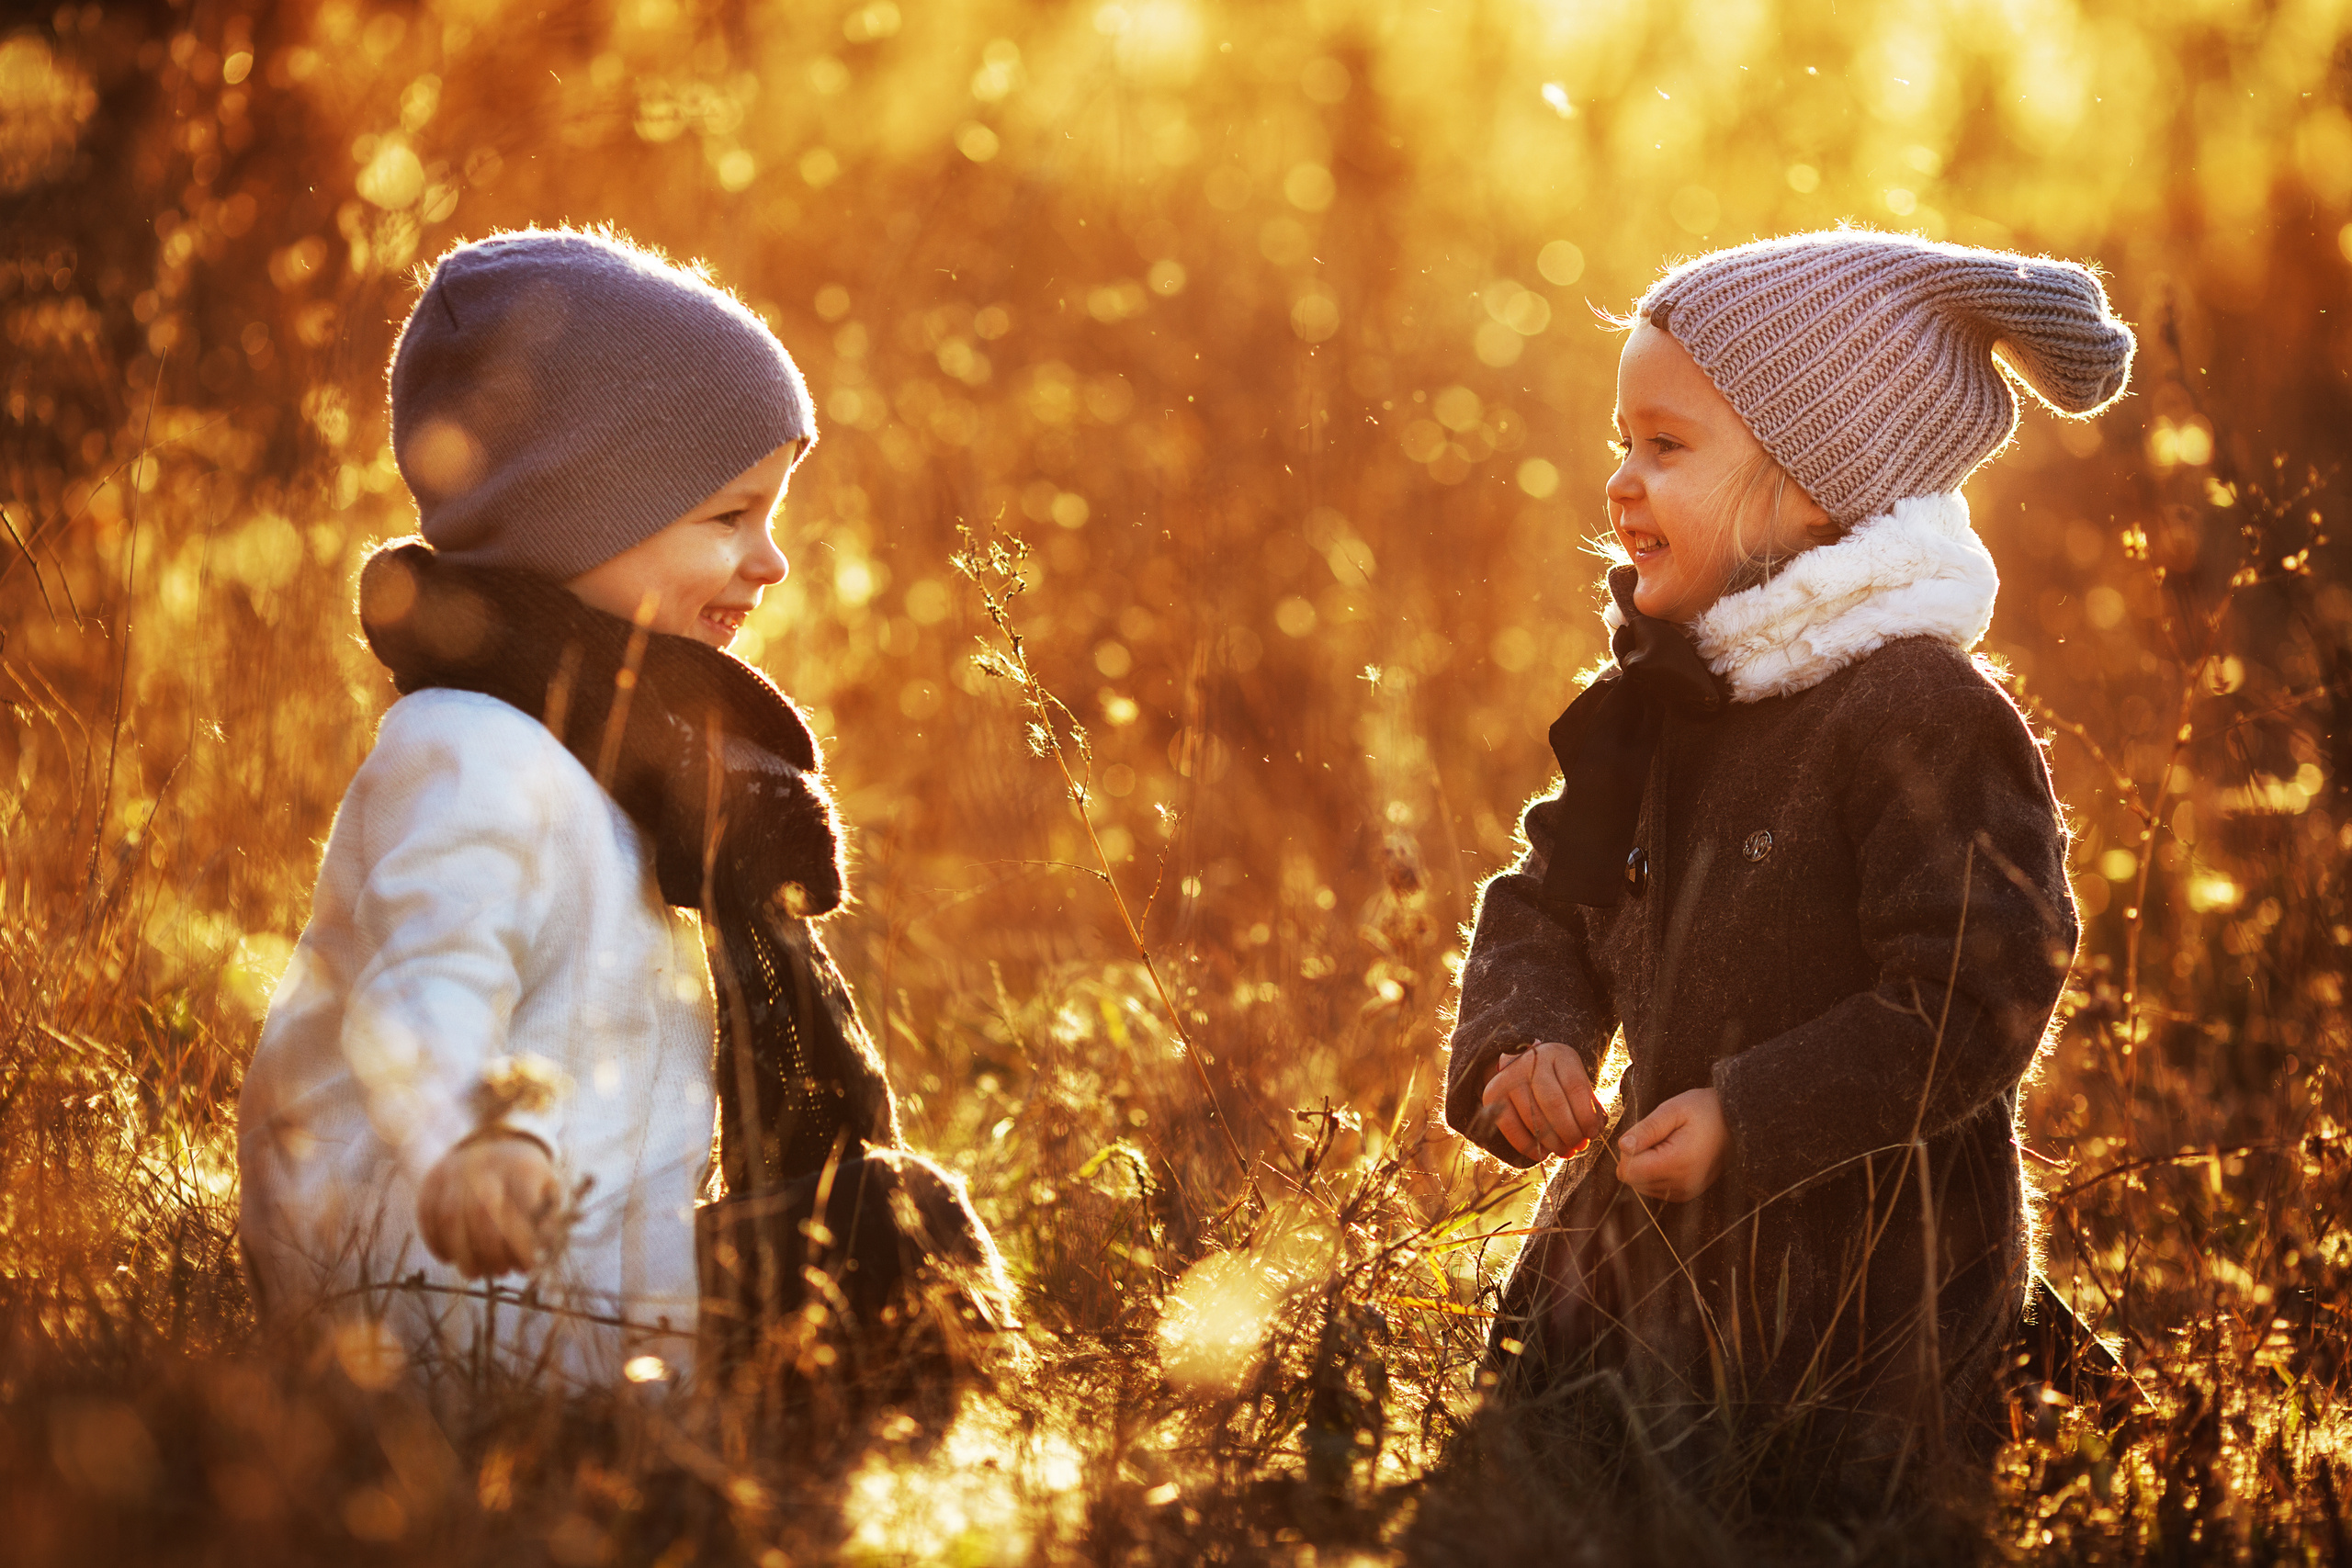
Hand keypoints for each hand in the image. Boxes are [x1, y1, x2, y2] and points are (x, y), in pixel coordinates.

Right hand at [417, 1131, 560, 1277]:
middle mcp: (485, 1165)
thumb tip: (541, 1252)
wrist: (494, 1140)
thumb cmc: (526, 1178)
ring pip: (451, 1217)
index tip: (527, 1267)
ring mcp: (454, 1171)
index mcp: (521, 1167)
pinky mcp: (431, 1180)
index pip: (522, 1207)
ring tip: (474, 1273)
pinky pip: (427, 1215)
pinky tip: (449, 1258)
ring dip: (461, 1253)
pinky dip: (435, 1242)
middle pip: (483, 1213)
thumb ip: (547, 1218)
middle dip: (491, 1252)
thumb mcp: (547, 1188)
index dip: (524, 1244)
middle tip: (500, 1272)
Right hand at [1478, 1042, 1607, 1161]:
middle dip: (1570, 1133)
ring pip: (1534, 1119)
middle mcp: (1531, 1062)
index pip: (1575, 1087)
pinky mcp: (1492, 1095)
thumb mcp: (1575, 1085)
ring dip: (1553, 1143)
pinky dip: (1529, 1147)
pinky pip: (1511, 1128)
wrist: (1522, 1070)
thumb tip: (1589, 1134)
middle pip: (1554, 1104)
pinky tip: (1542, 1153)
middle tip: (1577, 1146)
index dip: (1586, 1116)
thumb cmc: (1558, 1083)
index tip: (1592, 1133)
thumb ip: (1588, 1108)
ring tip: (1564, 1150)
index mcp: (1559, 1055)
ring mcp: (1509, 1077)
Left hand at [1616, 1087, 1726, 1202]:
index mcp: (1678, 1163)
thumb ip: (1646, 1129)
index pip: (1629, 1170)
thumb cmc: (1705, 1110)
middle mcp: (1682, 1184)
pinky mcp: (1687, 1193)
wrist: (1736, 1121)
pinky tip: (1671, 1154)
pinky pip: (1655, 1188)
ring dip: (1646, 1165)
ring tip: (1667, 1144)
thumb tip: (1622, 1146)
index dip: (1628, 1150)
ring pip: (1642, 1185)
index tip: (1645, 1134)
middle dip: (1637, 1157)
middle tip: (1659, 1136)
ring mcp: (1686, 1191)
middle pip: (1633, 1179)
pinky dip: (1655, 1172)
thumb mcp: (1672, 1110)